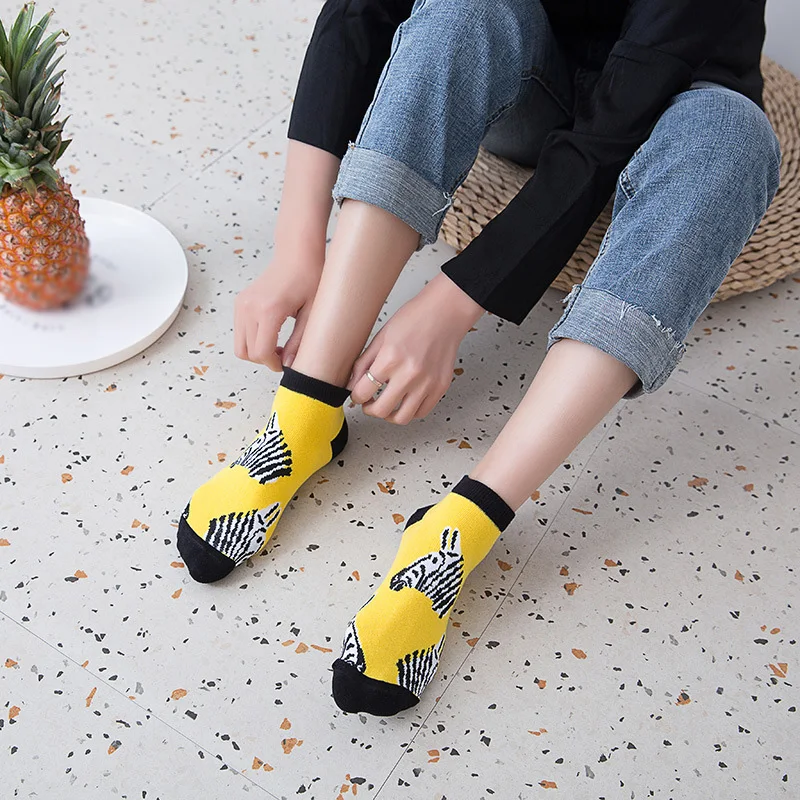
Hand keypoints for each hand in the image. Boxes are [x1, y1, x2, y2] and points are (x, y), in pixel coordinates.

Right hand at [233, 251, 321, 369]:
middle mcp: (250, 307)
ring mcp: (242, 304)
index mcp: (269, 310)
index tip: (287, 364)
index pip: (262, 352)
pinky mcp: (240, 302)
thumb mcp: (312, 313)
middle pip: (247, 353)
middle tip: (284, 355)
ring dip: (257, 352)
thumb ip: (300, 342)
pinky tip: (271, 334)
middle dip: (265, 360)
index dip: (275, 364)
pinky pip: (240, 332)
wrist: (296, 254)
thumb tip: (291, 365)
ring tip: (278, 345)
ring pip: (240, 346)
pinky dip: (252, 340)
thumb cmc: (309, 279)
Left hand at [349, 273, 483, 423]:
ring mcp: (427, 383)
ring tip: (387, 406)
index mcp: (390, 359)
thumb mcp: (381, 337)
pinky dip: (410, 411)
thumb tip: (352, 384)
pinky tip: (405, 401)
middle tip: (368, 403)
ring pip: (402, 418)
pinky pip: (421, 412)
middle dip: (369, 409)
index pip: (362, 392)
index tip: (357, 395)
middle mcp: (409, 374)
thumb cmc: (415, 319)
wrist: (446, 313)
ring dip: (389, 416)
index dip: (355, 396)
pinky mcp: (440, 387)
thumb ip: (364, 362)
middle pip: (380, 410)